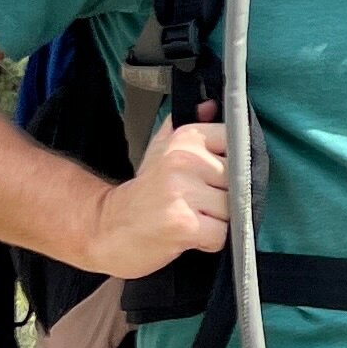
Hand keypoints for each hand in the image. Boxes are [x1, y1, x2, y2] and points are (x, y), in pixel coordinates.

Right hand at [89, 115, 230, 277]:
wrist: (107, 228)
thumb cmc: (141, 193)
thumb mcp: (160, 150)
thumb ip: (189, 126)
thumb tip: (212, 105)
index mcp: (185, 139)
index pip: (237, 145)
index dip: (231, 167)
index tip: (209, 178)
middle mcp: (184, 161)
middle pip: (239, 181)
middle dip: (224, 198)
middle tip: (196, 204)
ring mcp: (183, 192)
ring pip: (232, 209)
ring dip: (217, 222)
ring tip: (192, 219)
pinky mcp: (184, 224)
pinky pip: (220, 235)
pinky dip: (209, 242)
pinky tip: (189, 236)